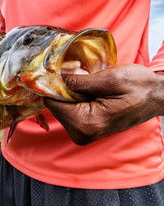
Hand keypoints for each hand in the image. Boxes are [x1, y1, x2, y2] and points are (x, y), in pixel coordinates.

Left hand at [43, 63, 163, 144]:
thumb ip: (78, 81)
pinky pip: (68, 110)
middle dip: (64, 89)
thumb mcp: (110, 79)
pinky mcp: (83, 129)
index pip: (52, 103)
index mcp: (86, 125)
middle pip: (54, 106)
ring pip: (60, 107)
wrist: (158, 97)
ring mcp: (82, 133)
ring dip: (70, 93)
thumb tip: (52, 77)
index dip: (55, 84)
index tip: (67, 71)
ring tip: (91, 87)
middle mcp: (80, 134)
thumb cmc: (140, 87)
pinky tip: (90, 93)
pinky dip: (74, 99)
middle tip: (84, 78)